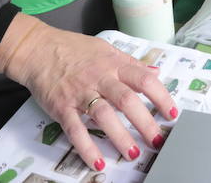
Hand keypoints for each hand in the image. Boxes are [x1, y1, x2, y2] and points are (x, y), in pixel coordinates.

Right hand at [0, 15, 177, 171]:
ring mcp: (80, 93)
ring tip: (133, 154)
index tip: (172, 113)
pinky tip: (97, 161)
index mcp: (113, 64)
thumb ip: (131, 63)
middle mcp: (100, 78)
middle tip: (157, 141)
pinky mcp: (62, 107)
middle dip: (145, 122)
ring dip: (120, 137)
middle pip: (127, 100)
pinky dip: (86, 147)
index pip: (144, 80)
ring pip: (104, 115)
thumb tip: (155, 72)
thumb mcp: (106, 49)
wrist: (38, 49)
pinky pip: (75, 129)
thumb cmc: (73, 49)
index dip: (161, 97)